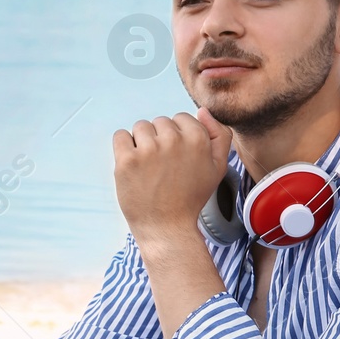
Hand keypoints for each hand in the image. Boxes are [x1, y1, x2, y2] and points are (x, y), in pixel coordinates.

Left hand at [113, 107, 231, 243]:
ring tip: (149, 168)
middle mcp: (173, 140)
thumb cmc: (190, 197)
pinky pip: (120, 136)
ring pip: (140, 127)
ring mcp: (148, 149)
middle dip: (160, 140)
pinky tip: (133, 165)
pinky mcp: (127, 160)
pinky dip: (123, 147)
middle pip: (159, 122)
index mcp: (197, 138)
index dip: (178, 138)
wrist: (167, 227)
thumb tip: (202, 111)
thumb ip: (219, 135)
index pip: (181, 118)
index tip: (177, 159)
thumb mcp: (218, 167)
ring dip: (141, 143)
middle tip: (163, 167)